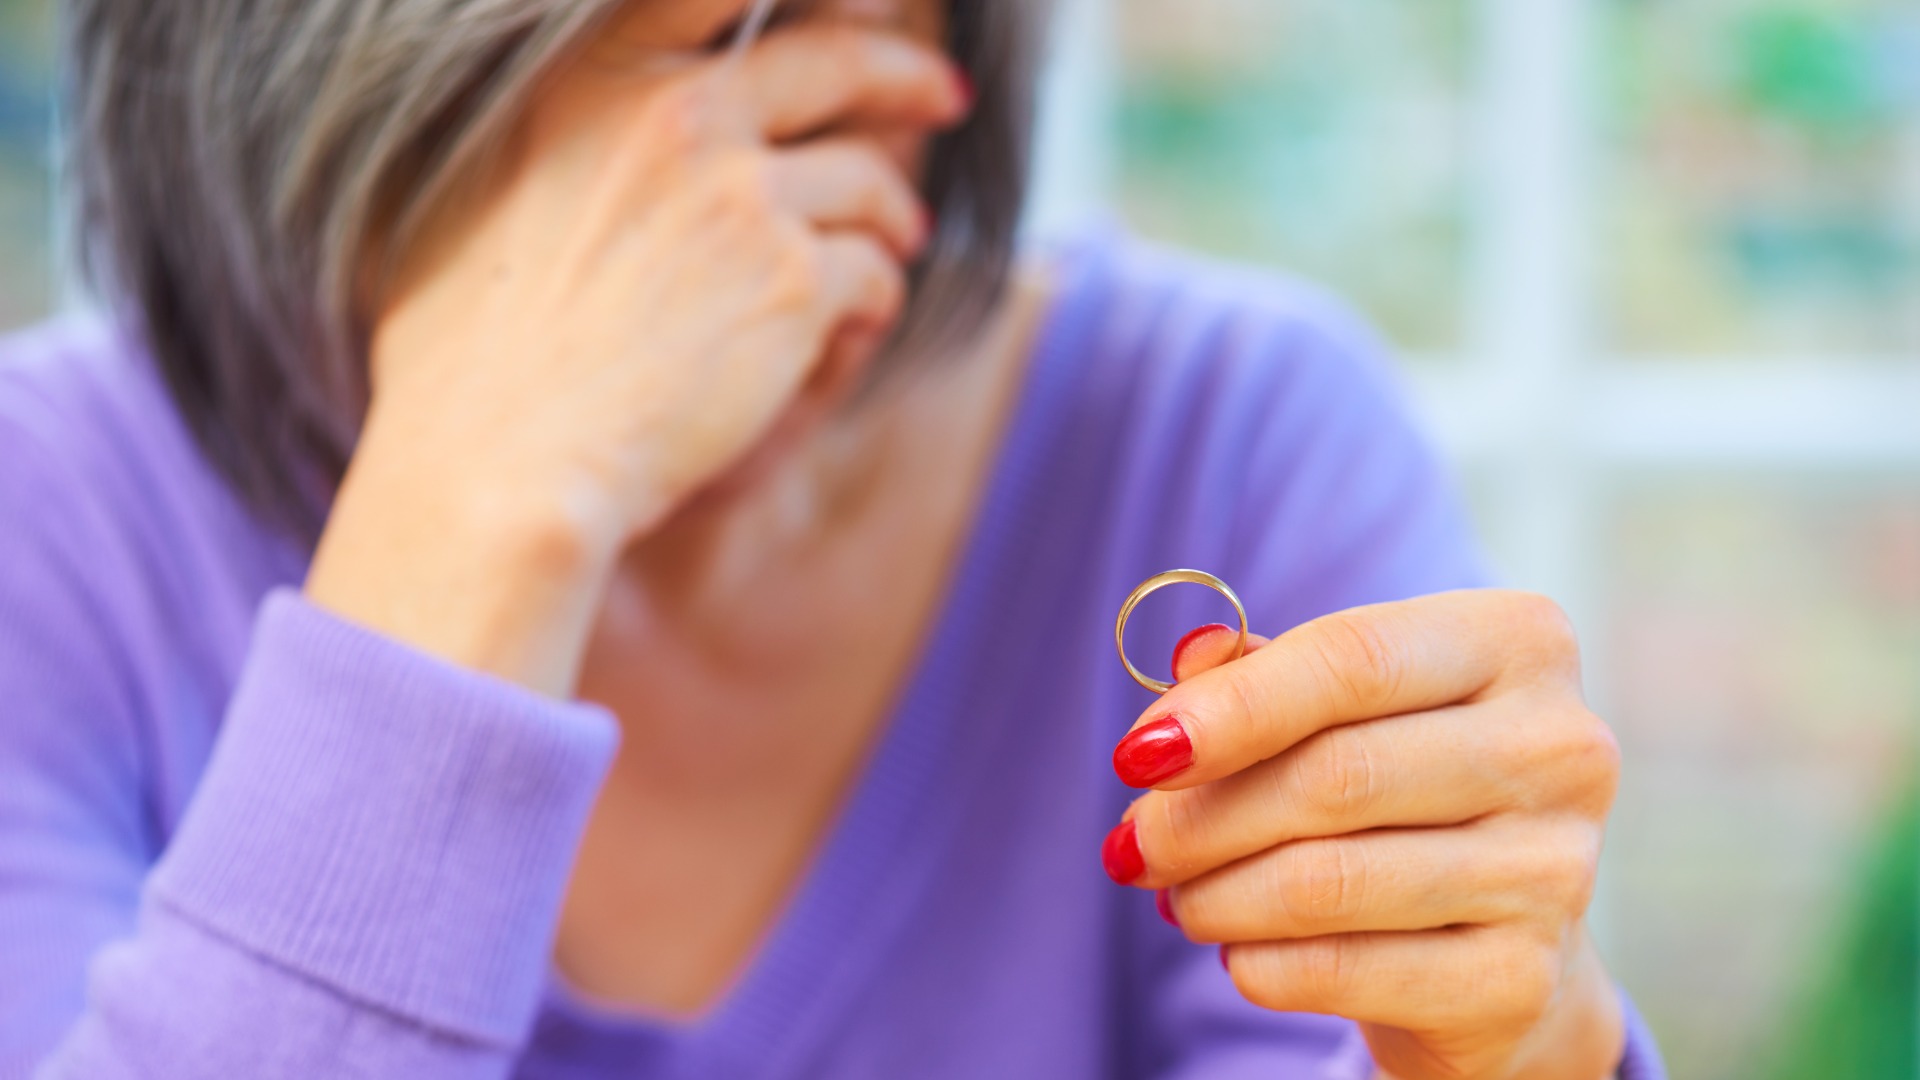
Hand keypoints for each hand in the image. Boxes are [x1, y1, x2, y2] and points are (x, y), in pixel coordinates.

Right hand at [306, 24, 969, 693]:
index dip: (818, 0)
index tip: (867, 5)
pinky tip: (859, 324)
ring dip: (893, 213)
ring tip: (903, 239)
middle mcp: (673, 115)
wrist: (501, 466)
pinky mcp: (795, 282)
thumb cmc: (463, 366)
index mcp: (586, 81)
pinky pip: (876, 272)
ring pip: (865, 181)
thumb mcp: (470, 200)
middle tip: (941, 96)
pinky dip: (879, 296)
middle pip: (832, 63)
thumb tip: (603, 134)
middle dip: (903, 76)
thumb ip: (558, 143)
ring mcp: (741, 194)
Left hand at [1105, 591, 1625, 1079]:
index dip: (1232, 708)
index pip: (1353, 659)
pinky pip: (1347, 969)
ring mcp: (1554, 869)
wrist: (1500, 936)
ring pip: (1330, 880)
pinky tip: (1236, 952)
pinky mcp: (1521, 978)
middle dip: (1203, 816)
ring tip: (1175, 896)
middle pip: (1335, 775)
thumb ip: (1264, 672)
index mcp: (1518, 641)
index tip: (1138, 754)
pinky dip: (1261, 963)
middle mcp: (1560, 748)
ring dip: (1218, 894)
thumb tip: (1190, 659)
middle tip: (1134, 845)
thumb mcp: (1343, 709)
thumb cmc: (1403, 790)